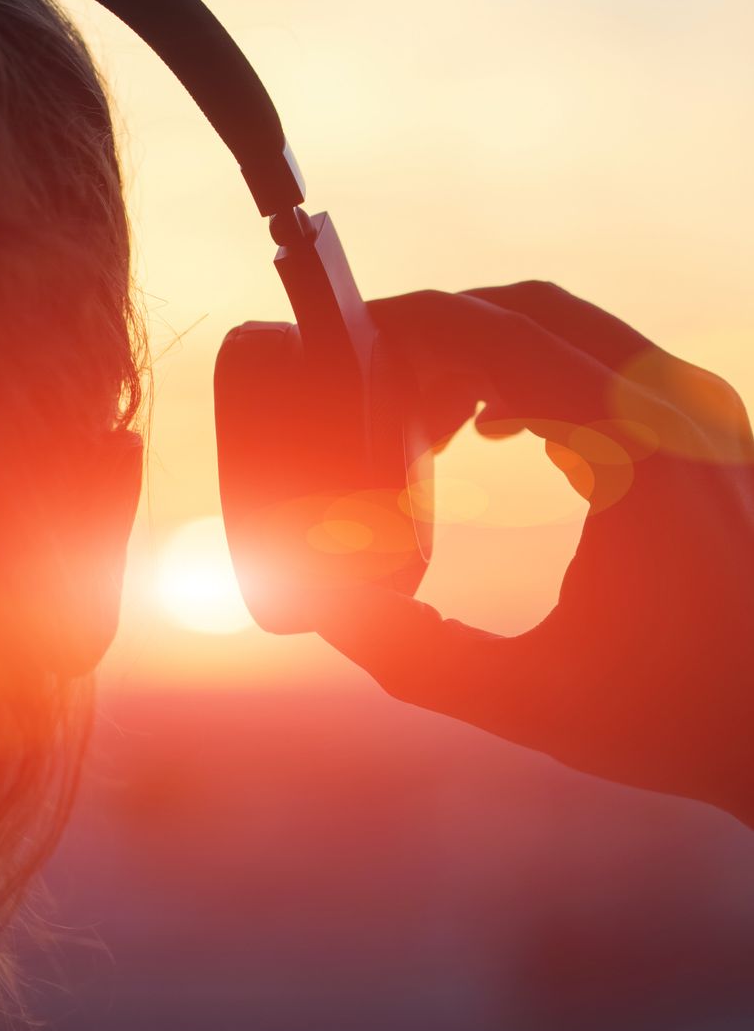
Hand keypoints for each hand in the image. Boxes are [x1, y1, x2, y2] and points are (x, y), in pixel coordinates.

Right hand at [311, 282, 753, 826]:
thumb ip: (409, 655)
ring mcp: (700, 415)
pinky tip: (492, 429)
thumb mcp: (527, 698)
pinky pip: (607, 364)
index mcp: (633, 451)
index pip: (500, 334)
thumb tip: (322, 606)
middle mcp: (675, 410)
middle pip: (532, 311)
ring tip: (424, 417)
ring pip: (572, 330)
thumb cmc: (678, 718)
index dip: (413, 325)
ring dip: (487, 350)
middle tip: (371, 382)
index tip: (349, 341)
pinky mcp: (709, 434)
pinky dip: (536, 374)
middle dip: (441, 331)